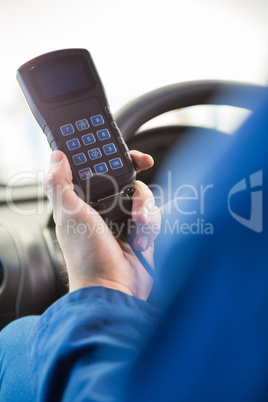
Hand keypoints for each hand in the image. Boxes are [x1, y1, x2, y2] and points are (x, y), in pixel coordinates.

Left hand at [43, 150, 160, 299]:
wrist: (114, 288)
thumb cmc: (87, 257)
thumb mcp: (69, 215)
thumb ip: (60, 184)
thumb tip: (56, 157)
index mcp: (83, 200)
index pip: (96, 168)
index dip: (107, 156)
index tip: (116, 148)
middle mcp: (103, 207)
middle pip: (125, 176)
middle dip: (135, 172)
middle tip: (144, 164)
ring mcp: (123, 219)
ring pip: (142, 195)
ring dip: (144, 207)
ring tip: (137, 224)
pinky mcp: (140, 231)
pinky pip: (153, 215)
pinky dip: (150, 226)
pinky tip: (141, 241)